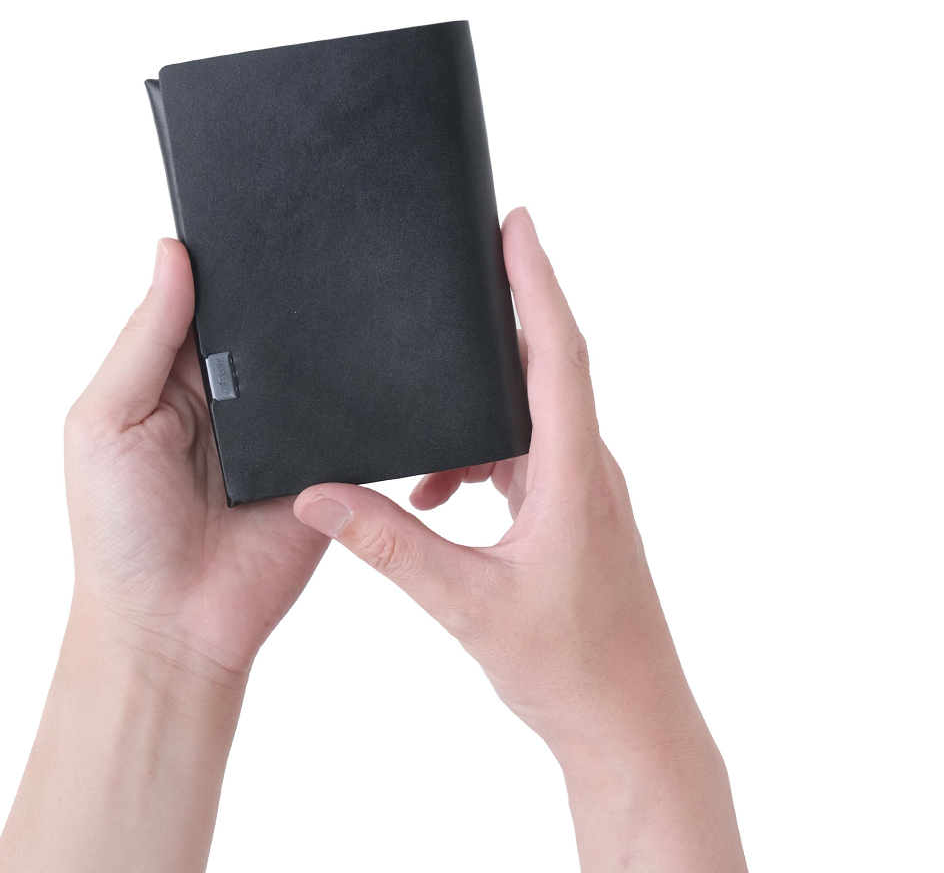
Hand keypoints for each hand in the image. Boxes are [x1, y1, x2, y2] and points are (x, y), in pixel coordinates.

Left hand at [0, 239, 328, 872]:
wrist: (175, 628)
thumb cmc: (121, 531)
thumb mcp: (106, 422)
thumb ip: (145, 339)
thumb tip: (172, 252)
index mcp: (177, 374)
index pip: (211, 298)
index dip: (227, 261)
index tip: (254, 213)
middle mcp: (236, 394)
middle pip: (272, 321)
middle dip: (287, 294)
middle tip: (314, 248)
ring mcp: (286, 428)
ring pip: (320, 360)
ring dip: (328, 341)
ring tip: (346, 298)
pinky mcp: (329, 464)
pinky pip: (357, 415)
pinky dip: (365, 393)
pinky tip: (377, 360)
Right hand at [293, 208, 746, 870]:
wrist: (630, 726)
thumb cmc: (569, 670)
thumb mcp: (464, 604)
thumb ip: (387, 544)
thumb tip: (319, 496)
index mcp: (572, 473)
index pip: (558, 352)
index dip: (536, 282)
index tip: (517, 223)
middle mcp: (585, 466)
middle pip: (544, 364)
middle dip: (501, 313)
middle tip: (455, 268)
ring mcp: (583, 488)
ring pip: (528, 414)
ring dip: (476, 403)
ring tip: (419, 410)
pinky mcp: (572, 511)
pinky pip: (522, 456)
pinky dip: (476, 456)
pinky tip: (433, 490)